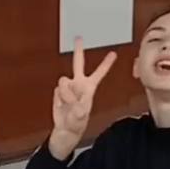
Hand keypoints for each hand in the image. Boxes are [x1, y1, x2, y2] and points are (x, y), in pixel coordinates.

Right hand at [49, 37, 116, 158]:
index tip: (113, 53)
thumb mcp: (81, 116)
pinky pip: (57, 90)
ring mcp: (67, 88)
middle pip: (78, 64)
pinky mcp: (58, 92)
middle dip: (78, 51)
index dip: (105, 64)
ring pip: (63, 80)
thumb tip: (73, 99)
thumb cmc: (77, 123)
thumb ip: (78, 107)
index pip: (99, 73)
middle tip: (79, 38)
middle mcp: (78, 84)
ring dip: (65, 93)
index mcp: (89, 88)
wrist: (65, 130)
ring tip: (69, 104)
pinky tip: (62, 105)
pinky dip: (59, 98)